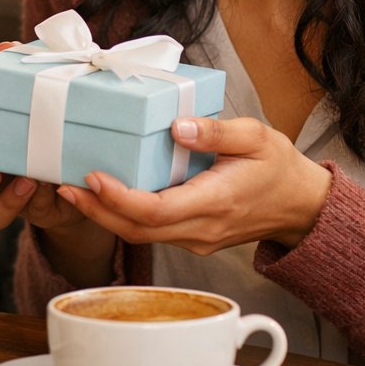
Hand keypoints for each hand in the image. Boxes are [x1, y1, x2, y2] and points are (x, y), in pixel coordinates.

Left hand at [57, 116, 331, 252]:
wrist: (301, 206)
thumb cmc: (279, 168)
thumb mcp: (257, 137)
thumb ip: (218, 132)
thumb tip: (179, 127)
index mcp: (216, 202)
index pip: (157, 211)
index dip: (120, 198)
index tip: (93, 177)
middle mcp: (201, 228)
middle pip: (138, 230)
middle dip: (96, 211)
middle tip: (63, 186)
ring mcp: (196, 239)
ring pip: (141, 236)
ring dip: (104, 216)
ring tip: (73, 190)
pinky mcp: (192, 237)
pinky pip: (151, 233)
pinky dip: (122, 217)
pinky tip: (104, 197)